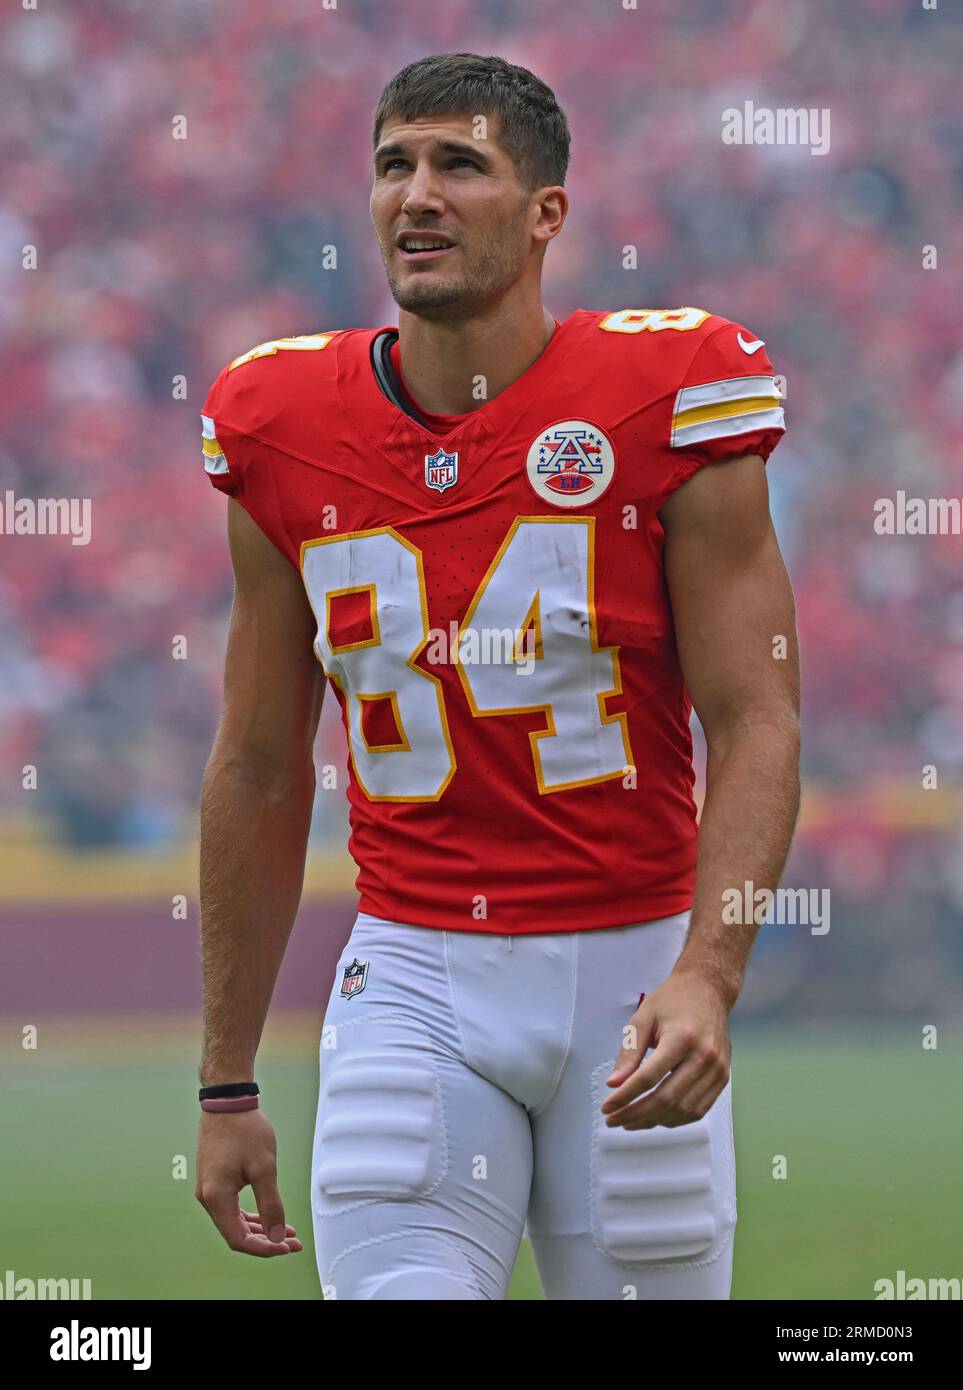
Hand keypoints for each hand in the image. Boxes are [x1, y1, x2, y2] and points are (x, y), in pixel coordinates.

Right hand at [195, 1108, 302, 1255]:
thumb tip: (276, 1236)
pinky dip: (250, 1213)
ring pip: (234, 1220)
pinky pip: (231, 1206)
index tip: (287, 1247)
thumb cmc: (246, 1130)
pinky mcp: (214, 1178)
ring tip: (286, 1231)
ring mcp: (208, 1188)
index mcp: (216, 1198)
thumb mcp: (264, 1168)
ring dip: (260, 1227)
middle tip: (293, 1242)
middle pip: (236, 1232)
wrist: (228, 1101)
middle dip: (266, 1240)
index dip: (264, 1248)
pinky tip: (268, 1213)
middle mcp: (207, 1197)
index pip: (239, 1239)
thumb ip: (271, 1205)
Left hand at [600, 970, 730, 1129]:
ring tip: (630, 1122)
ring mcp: (717, 1069)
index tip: (607, 1107)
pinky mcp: (722, 1078)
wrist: (708, 991)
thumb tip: (614, 1084)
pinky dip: (675, 1119)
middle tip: (614, 1120)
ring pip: (683, 1110)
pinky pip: (698, 1109)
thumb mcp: (643, 1018)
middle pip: (666, 1098)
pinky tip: (655, 1117)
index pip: (649, 1077)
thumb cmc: (673, 1001)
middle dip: (636, 1114)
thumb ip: (628, 1053)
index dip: (625, 1097)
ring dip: (654, 1121)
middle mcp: (703, 1056)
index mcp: (682, 1038)